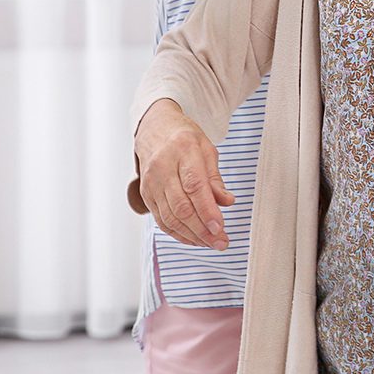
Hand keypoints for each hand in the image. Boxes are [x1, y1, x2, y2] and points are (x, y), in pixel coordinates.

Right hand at [135, 99, 233, 250]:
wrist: (155, 129)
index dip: (207, 210)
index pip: (195, 186)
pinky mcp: (146, 194)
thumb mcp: (207, 149)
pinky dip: (178, 233)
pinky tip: (193, 239)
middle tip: (221, 242)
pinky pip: (161, 219)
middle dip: (202, 230)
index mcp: (183, 150)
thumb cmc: (184, 138)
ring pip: (170, 217)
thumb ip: (215, 178)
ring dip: (192, 235)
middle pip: (181, 206)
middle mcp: (163, 167)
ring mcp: (151, 182)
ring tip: (210, 243)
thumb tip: (227, 202)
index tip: (220, 228)